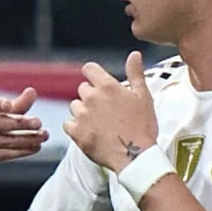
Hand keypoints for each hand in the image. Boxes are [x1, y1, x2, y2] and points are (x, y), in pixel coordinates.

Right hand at [0, 87, 48, 180]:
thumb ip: (8, 107)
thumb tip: (32, 92)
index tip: (8, 105)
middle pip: (0, 124)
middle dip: (20, 124)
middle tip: (38, 123)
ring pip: (5, 141)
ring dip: (26, 139)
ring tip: (42, 137)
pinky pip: (2, 155)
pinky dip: (20, 152)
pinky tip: (33, 148)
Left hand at [64, 52, 157, 172]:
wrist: (135, 155)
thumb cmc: (142, 127)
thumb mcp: (143, 96)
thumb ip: (135, 73)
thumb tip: (134, 55)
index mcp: (107, 86)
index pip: (89, 69)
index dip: (92, 74)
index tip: (96, 80)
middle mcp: (91, 98)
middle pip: (82, 89)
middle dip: (91, 96)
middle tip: (105, 109)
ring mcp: (81, 115)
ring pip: (74, 106)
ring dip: (83, 112)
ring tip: (98, 123)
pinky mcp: (75, 132)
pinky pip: (68, 124)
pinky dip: (75, 127)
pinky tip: (89, 132)